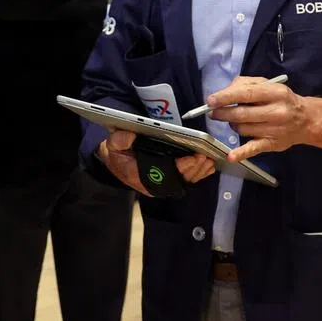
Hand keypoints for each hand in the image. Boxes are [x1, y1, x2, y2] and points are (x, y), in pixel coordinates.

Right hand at [97, 131, 214, 195]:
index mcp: (142, 177)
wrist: (114, 161)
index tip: (193, 158)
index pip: (166, 174)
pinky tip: (207, 167)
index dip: (181, 167)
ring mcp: (162, 183)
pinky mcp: (167, 179)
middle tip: (206, 157)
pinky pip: (185, 179)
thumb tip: (131, 135)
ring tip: (209, 161)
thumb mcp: (112, 145)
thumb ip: (120, 141)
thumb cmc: (116, 154)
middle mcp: (155, 184)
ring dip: (199, 172)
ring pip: (184, 181)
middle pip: (179, 179)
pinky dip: (198, 173)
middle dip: (194, 169)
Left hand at [208, 76, 321, 161]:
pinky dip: (241, 153)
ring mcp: (275, 129)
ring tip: (235, 121)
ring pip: (243, 129)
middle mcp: (277, 111)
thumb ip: (246, 84)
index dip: (226, 97)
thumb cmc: (281, 99)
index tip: (211, 101)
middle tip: (212, 113)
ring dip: (233, 125)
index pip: (247, 94)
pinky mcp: (273, 144)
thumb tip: (225, 93)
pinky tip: (231, 156)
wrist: (305, 119)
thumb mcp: (268, 85)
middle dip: (223, 113)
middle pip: (242, 114)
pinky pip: (254, 149)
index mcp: (275, 92)